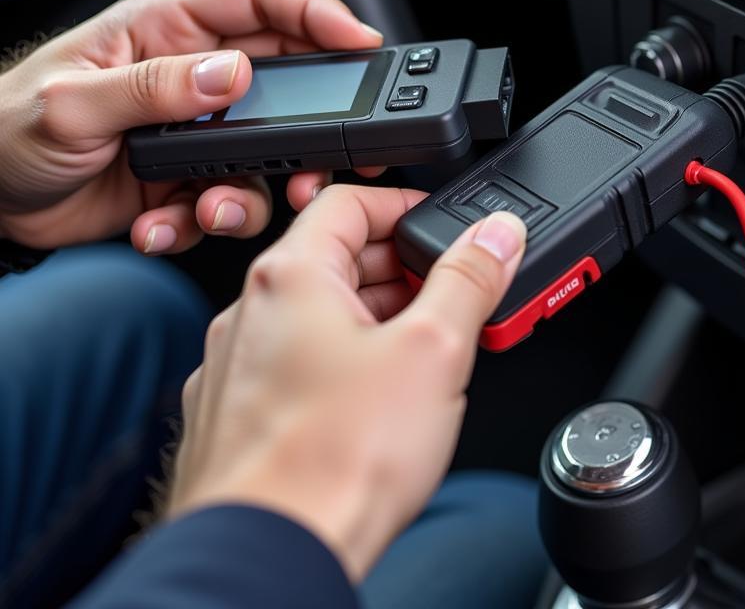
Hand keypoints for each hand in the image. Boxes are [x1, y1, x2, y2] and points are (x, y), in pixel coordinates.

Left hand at [0, 0, 382, 251]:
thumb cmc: (3, 127)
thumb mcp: (71, 103)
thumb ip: (152, 87)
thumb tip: (230, 74)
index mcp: (167, 31)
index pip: (260, 1)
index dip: (316, 11)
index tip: (359, 39)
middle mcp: (190, 76)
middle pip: (285, 82)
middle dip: (311, 122)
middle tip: (326, 156)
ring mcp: (195, 131)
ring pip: (266, 153)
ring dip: (255, 189)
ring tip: (215, 208)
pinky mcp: (187, 179)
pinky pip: (227, 198)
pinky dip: (204, 221)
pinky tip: (161, 225)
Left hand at [167, 185, 526, 580]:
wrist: (269, 556)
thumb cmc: (333, 461)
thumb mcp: (433, 351)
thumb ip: (469, 280)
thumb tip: (495, 236)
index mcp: (290, 276)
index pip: (348, 202)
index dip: (404, 205)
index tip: (442, 225)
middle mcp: (249, 313)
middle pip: (334, 259)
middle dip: (400, 271)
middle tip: (450, 293)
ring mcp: (235, 367)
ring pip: (315, 316)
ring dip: (374, 319)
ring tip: (425, 350)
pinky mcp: (235, 418)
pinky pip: (294, 366)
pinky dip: (340, 364)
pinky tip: (376, 400)